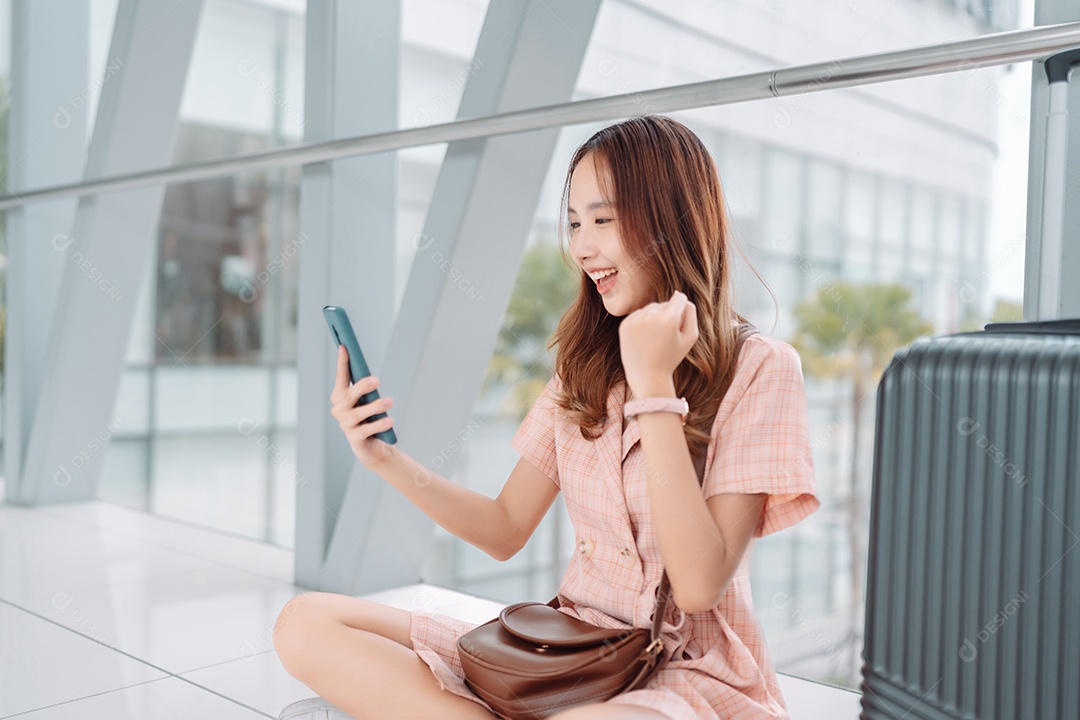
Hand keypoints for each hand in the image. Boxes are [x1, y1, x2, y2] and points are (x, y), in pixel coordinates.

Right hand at [329, 344, 394, 467]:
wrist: (372, 445)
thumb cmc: (370, 417)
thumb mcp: (368, 400)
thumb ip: (367, 388)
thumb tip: (372, 374)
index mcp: (341, 397)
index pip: (340, 378)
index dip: (342, 363)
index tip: (344, 347)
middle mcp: (339, 410)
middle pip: (348, 396)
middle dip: (361, 387)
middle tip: (376, 380)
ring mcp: (345, 425)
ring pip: (357, 414)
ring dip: (374, 407)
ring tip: (389, 402)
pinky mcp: (355, 438)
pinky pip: (366, 430)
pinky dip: (378, 424)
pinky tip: (389, 420)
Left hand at [619, 290, 698, 395]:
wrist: (647, 376)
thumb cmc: (671, 358)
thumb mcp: (690, 337)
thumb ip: (690, 313)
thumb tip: (680, 297)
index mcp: (669, 319)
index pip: (680, 298)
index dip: (682, 310)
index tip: (679, 322)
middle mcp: (651, 316)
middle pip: (665, 304)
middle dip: (668, 316)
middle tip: (665, 338)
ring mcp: (636, 319)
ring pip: (651, 308)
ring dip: (654, 319)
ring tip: (655, 339)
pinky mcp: (625, 324)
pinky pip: (638, 315)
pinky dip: (642, 323)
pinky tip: (644, 339)